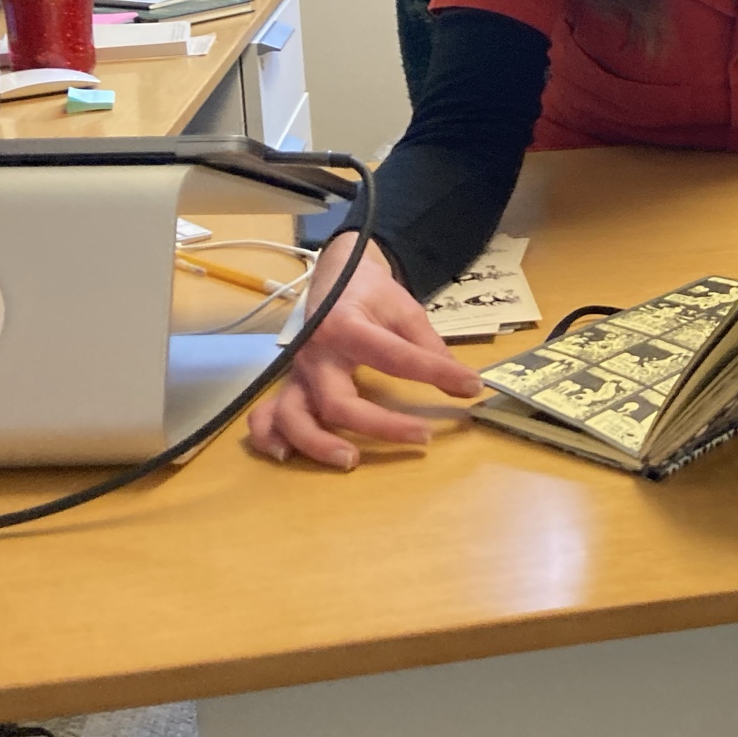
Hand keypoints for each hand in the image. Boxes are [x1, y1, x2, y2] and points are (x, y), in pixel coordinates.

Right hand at [246, 232, 485, 469]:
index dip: (435, 373)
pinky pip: (265, 416)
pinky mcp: (288, 385)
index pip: (395, 357)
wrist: (334, 275)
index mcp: (346, 326)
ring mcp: (297, 373)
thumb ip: (429, 346)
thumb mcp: (405, 309)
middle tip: (422, 437)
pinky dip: (270, 438)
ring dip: (317, 444)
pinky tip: (288, 456)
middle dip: (379, 426)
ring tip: (351, 461)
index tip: (471, 387)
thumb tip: (463, 384)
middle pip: (337, 402)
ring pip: (292, 416)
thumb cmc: (370, 294)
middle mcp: (316, 354)